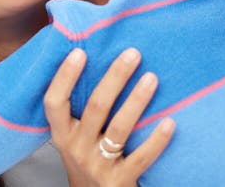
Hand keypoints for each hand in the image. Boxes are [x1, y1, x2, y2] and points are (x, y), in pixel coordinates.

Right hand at [44, 48, 174, 186]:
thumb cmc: (87, 159)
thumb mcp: (74, 137)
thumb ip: (80, 110)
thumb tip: (100, 61)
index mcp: (62, 134)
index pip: (54, 103)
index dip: (64, 77)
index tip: (80, 51)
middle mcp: (77, 148)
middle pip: (96, 107)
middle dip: (115, 77)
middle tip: (133, 54)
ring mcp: (98, 165)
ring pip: (119, 128)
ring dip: (136, 101)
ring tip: (152, 78)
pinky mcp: (119, 181)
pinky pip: (141, 158)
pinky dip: (156, 140)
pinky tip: (169, 122)